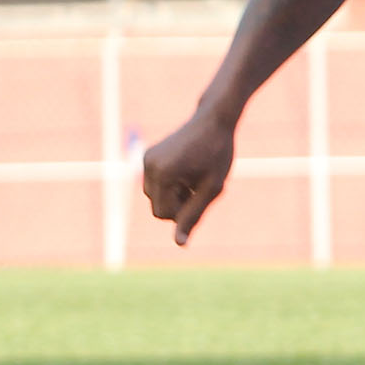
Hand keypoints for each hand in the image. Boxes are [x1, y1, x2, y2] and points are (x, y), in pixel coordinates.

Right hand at [142, 111, 236, 245]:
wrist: (214, 120)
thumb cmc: (218, 154)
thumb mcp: (212, 188)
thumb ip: (194, 216)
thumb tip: (180, 244)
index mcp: (163, 173)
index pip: (165, 214)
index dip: (185, 213)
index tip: (203, 197)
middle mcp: (148, 166)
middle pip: (157, 208)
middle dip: (179, 205)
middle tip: (201, 187)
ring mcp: (145, 160)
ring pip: (155, 198)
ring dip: (175, 196)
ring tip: (195, 179)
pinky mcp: (148, 157)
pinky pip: (155, 185)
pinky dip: (170, 185)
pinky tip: (188, 171)